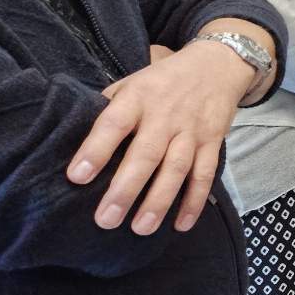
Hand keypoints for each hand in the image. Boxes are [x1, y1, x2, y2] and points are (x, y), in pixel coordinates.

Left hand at [64, 37, 261, 235]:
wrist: (217, 65)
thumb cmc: (162, 81)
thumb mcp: (132, 83)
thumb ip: (110, 109)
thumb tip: (78, 141)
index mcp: (138, 97)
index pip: (113, 124)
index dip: (96, 150)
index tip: (77, 177)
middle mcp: (165, 115)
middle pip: (146, 155)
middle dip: (126, 189)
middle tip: (106, 220)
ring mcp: (191, 130)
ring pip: (176, 168)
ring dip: (159, 201)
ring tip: (140, 228)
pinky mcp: (213, 141)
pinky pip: (205, 174)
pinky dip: (194, 200)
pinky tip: (181, 224)